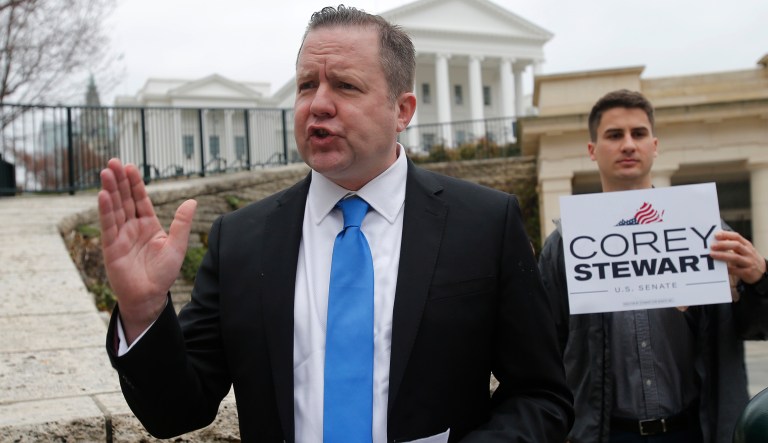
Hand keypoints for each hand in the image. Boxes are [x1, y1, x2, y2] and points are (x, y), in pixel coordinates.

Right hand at [98, 158, 196, 342]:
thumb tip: (193, 200)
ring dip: (110, 190)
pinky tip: (103, 195)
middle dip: (120, 180)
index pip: (141, 199)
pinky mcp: (111, 247)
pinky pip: (108, 225)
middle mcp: (133, 227)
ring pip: (115, 208)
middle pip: (125, 199)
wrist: (150, 296)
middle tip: (113, 161)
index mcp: (149, 225)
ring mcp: (121, 235)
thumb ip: (182, 223)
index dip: (135, 183)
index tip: (130, 166)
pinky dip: (105, 210)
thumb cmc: (163, 274)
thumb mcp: (177, 246)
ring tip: (106, 171)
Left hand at [709, 230, 766, 290]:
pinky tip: (719, 268)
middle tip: (712, 246)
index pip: (737, 237)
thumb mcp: (744, 249)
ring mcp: (749, 262)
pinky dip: (727, 268)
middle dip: (723, 245)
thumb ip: (733, 244)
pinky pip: (735, 270)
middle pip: (736, 245)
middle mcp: (748, 252)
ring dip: (722, 255)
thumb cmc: (747, 258)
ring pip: (735, 257)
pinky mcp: (747, 272)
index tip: (716, 235)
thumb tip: (715, 239)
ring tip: (712, 254)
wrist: (761, 271)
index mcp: (746, 245)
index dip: (726, 235)